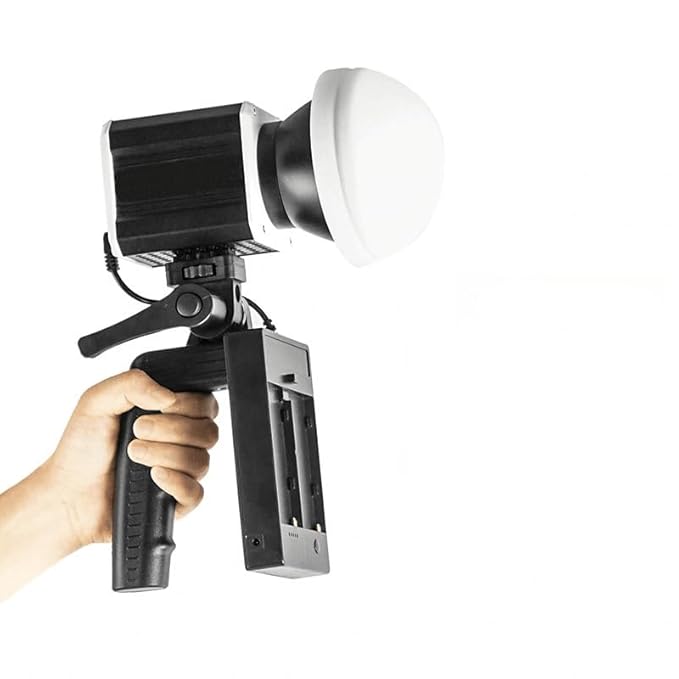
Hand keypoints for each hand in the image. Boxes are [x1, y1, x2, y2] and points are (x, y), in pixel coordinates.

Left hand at [45, 369, 218, 545]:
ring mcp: (181, 472)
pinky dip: (176, 483)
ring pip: (202, 461)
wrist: (67, 493)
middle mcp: (181, 442)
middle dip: (172, 430)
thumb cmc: (82, 448)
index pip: (206, 404)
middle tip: (137, 430)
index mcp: (170, 414)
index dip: (188, 404)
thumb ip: (133, 383)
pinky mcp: (177, 501)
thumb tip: (169, 395)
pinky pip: (196, 492)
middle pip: (209, 432)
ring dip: (166, 455)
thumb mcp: (97, 401)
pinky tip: (153, 476)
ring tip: (134, 455)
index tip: (160, 407)